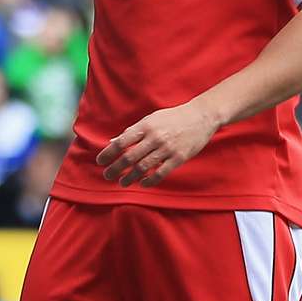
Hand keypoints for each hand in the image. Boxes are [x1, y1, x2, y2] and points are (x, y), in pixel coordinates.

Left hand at [97, 98, 218, 186]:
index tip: (100, 162)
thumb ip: (133, 131)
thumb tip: (113, 141)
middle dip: (116, 168)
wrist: (201, 116)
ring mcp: (167, 148)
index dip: (109, 153)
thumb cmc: (173, 117)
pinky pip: (161, 173)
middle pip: (130, 156)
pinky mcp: (179, 158)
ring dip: (130, 177)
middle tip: (107, 176)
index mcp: (146, 126)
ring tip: (122, 182)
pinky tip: (142, 183)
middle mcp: (155, 137)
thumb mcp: (151, 119)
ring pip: (143, 167)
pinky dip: (149, 180)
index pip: (122, 141)